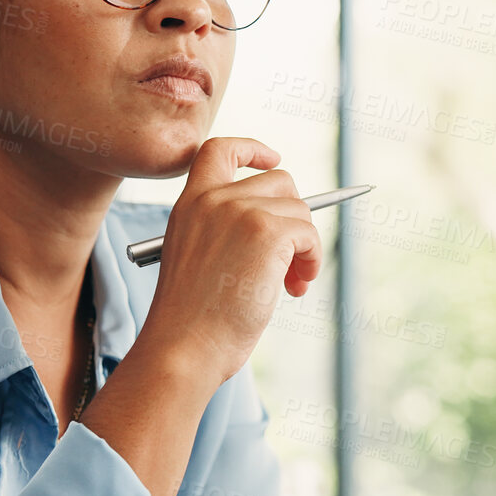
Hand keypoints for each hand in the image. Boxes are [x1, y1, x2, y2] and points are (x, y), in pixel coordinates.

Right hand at [134, 137, 321, 386]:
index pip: (220, 149)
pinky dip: (312, 261)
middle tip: (289, 263)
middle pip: (279, 182)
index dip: (252, 149)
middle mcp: (214, 199)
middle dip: (293, 219)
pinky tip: (295, 288)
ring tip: (291, 284)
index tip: (272, 160)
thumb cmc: (191, 319)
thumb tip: (284, 224)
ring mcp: (241, 212)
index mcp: (190, 204)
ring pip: (300, 210)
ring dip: (305, 248)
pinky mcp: (268, 232)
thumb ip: (224, 231)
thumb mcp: (196, 258)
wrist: (184, 346)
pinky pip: (309, 234)